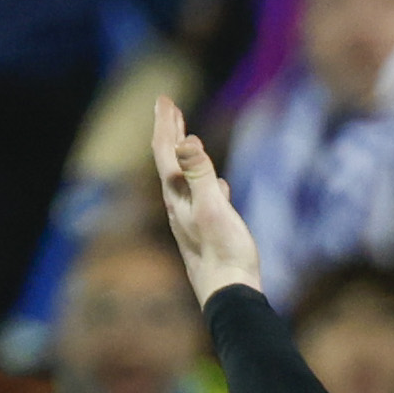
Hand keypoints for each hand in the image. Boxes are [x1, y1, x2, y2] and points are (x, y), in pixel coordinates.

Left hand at [147, 92, 262, 299]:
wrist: (228, 293)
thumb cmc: (224, 252)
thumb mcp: (213, 208)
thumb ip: (199, 173)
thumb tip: (187, 139)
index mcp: (177, 195)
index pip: (166, 151)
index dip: (165, 124)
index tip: (165, 99)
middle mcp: (177, 204)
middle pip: (168, 161)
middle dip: (169, 132)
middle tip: (169, 107)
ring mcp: (190, 218)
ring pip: (183, 178)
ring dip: (184, 153)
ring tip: (188, 137)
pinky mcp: (205, 231)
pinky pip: (200, 196)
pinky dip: (204, 180)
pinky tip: (216, 184)